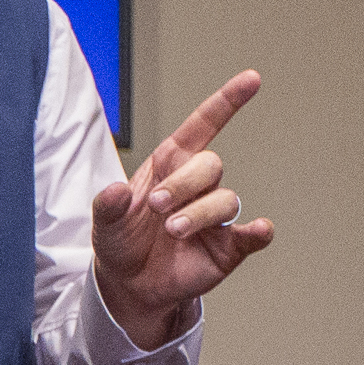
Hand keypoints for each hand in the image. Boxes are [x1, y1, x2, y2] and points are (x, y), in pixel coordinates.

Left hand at [91, 70, 276, 344]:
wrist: (129, 284)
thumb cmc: (121, 241)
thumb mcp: (104, 221)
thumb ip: (108, 204)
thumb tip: (118, 190)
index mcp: (171, 165)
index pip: (204, 125)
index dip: (227, 102)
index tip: (251, 80)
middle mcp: (198, 185)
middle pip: (211, 165)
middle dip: (184, 183)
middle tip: (157, 206)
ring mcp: (216, 216)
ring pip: (225, 200)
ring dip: (198, 214)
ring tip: (171, 231)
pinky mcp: (227, 247)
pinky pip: (251, 235)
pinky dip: (258, 232)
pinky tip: (259, 230)